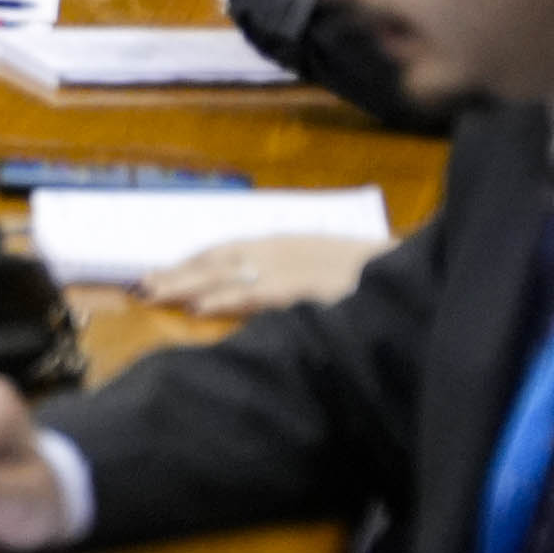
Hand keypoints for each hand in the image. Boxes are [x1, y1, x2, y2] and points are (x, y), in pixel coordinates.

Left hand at [138, 232, 387, 316]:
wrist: (412, 271)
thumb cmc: (370, 274)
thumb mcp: (323, 268)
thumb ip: (289, 278)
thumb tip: (258, 290)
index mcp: (281, 244)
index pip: (224, 252)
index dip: (190, 263)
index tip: (158, 275)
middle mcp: (278, 251)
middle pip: (215, 261)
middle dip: (177, 273)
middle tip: (141, 286)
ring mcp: (289, 267)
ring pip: (225, 274)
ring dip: (186, 284)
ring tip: (153, 293)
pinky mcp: (303, 288)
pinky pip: (255, 294)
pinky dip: (224, 299)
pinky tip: (198, 308)